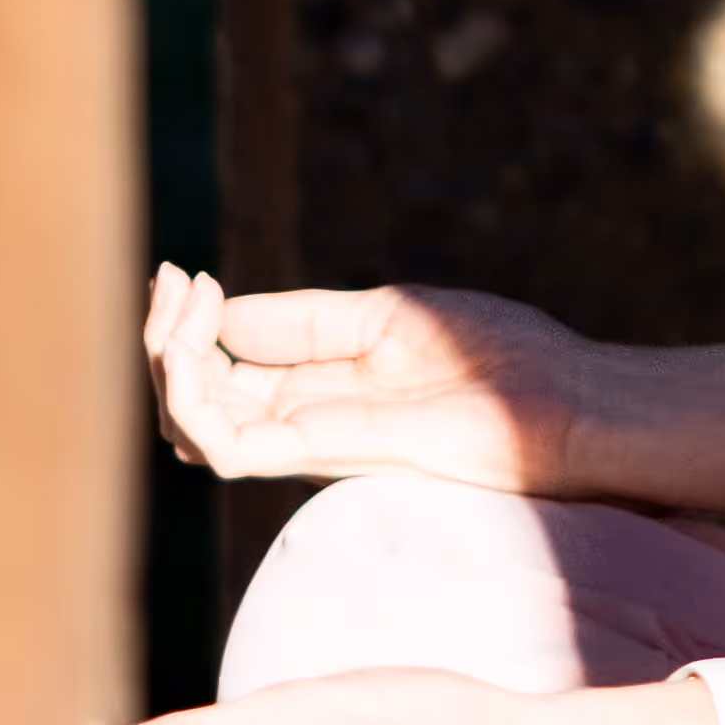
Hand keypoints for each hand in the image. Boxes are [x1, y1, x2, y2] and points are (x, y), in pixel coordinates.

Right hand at [139, 266, 602, 493]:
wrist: (560, 398)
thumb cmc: (497, 357)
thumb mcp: (388, 316)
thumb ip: (308, 323)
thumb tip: (226, 314)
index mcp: (316, 388)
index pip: (219, 372)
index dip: (187, 325)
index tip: (186, 272)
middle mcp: (304, 420)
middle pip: (195, 399)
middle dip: (164, 339)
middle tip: (171, 282)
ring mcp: (312, 441)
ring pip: (195, 426)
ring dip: (170, 365)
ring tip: (181, 309)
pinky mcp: (327, 452)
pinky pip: (230, 448)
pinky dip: (198, 399)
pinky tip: (203, 342)